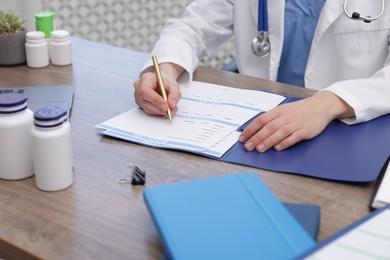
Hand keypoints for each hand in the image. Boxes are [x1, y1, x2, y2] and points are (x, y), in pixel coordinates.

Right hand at [133, 62, 182, 116]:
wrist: (162, 82)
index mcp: (146, 78)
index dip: (155, 100)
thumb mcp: (174, 85)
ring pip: (147, 108)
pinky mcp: (140, 103)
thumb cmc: (166, 82)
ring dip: (160, 112)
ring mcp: (138, 96)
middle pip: (145, 101)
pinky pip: (148, 110)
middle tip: (171, 111)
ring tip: (171, 110)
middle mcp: (139, 87)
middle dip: (159, 108)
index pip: (145, 91)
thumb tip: (172, 105)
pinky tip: (165, 110)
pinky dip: (158, 112)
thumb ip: (174, 94)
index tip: (166, 106)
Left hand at [238, 91, 354, 151]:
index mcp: (278, 111)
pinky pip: (294, 137)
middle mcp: (286, 117)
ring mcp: (296, 123)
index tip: (242, 138)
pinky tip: (278, 148)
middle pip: (269, 127)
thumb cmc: (299, 110)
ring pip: (280, 132)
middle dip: (257, 137)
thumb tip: (254, 130)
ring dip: (269, 141)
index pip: (261, 120)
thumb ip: (271, 119)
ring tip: (259, 149)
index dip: (250, 129)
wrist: (321, 106)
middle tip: (248, 147)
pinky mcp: (306, 130)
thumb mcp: (283, 110)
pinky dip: (286, 142)